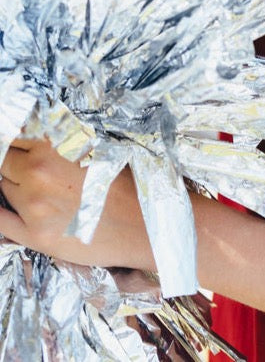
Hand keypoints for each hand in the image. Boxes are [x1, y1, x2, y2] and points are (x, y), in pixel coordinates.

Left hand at [0, 137, 151, 270]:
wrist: (143, 225)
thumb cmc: (127, 183)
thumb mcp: (96, 147)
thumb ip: (62, 141)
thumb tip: (35, 135)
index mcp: (53, 146)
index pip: (14, 136)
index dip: (19, 141)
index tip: (23, 145)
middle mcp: (37, 174)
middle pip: (5, 161)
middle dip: (14, 162)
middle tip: (33, 168)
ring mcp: (32, 206)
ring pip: (4, 187)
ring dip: (14, 184)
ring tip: (38, 188)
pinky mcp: (33, 235)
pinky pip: (0, 220)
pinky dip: (1, 211)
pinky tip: (9, 207)